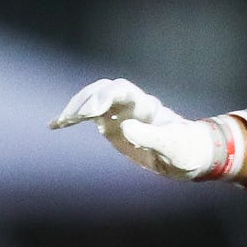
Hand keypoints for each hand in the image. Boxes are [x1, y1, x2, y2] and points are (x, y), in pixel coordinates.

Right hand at [50, 78, 232, 180]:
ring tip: (60, 122)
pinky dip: (72, 118)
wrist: (190, 156)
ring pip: (93, 101)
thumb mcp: (174, 147)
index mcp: (147, 106)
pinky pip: (89, 117)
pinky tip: (56, 125)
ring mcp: (120, 114)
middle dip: (85, 100)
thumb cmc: (187, 150)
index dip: (105, 95)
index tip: (92, 110)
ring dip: (75, 108)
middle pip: (103, 90)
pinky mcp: (112, 127)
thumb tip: (124, 127)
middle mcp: (131, 105)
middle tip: (71, 118)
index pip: (121, 90)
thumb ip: (151, 137)